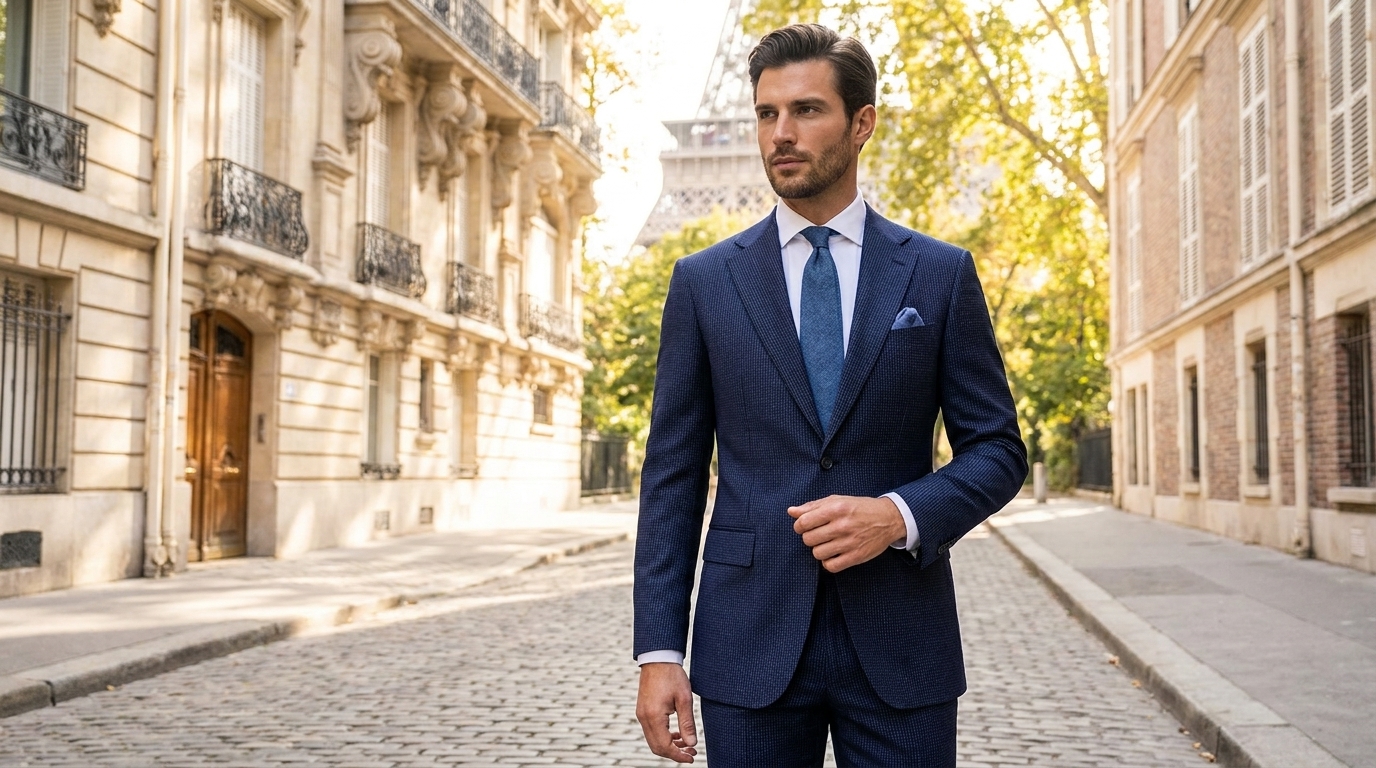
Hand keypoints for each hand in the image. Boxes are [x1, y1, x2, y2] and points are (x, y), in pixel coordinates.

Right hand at [636, 662, 697, 762]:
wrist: (658, 659)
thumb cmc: (672, 676)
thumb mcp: (684, 699)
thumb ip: (687, 723)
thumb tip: (692, 743)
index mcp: (654, 716)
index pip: (665, 746)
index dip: (679, 755)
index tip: (692, 757)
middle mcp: (644, 718)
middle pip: (657, 747)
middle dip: (674, 753)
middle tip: (691, 752)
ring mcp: (641, 714)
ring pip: (653, 740)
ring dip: (669, 745)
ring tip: (687, 743)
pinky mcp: (642, 711)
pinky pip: (651, 731)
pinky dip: (663, 737)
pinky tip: (676, 734)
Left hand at [788, 495, 905, 572]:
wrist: (889, 518)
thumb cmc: (861, 508)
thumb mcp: (837, 500)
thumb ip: (812, 506)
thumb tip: (791, 511)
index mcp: (836, 508)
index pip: (803, 522)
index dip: (799, 526)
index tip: (804, 526)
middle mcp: (842, 525)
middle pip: (808, 539)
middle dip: (810, 537)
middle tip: (819, 534)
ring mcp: (850, 542)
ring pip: (817, 553)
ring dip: (819, 549)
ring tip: (827, 543)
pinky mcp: (856, 556)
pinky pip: (830, 566)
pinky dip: (828, 562)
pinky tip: (833, 554)